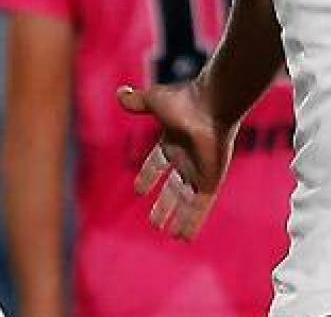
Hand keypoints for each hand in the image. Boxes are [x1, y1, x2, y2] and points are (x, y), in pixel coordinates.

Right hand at [116, 82, 236, 239]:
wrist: (211, 106)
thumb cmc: (184, 101)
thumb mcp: (154, 101)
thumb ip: (136, 101)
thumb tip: (119, 93)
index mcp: (172, 140)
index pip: (158, 162)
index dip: (148, 175)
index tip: (139, 190)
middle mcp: (186, 158)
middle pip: (173, 186)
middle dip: (164, 203)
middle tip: (154, 221)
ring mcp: (199, 171)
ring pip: (185, 199)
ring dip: (176, 215)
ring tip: (166, 232)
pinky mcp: (210, 181)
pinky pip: (200, 206)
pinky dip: (192, 221)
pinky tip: (183, 237)